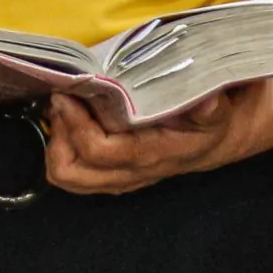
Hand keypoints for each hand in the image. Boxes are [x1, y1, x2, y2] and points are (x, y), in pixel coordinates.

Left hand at [45, 92, 238, 194]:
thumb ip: (209, 110)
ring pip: (65, 176)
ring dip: (57, 142)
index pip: (97, 150)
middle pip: (69, 172)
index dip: (75, 124)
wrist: (210, 143)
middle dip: (58, 135)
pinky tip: (71, 120)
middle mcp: (126, 172)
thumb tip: (208, 101)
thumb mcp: (215, 113)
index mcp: (147, 155)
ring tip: (65, 110)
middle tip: (62, 102)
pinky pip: (71, 173)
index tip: (67, 94)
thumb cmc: (205, 124)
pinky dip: (62, 147)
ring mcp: (114, 177)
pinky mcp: (107, 175)